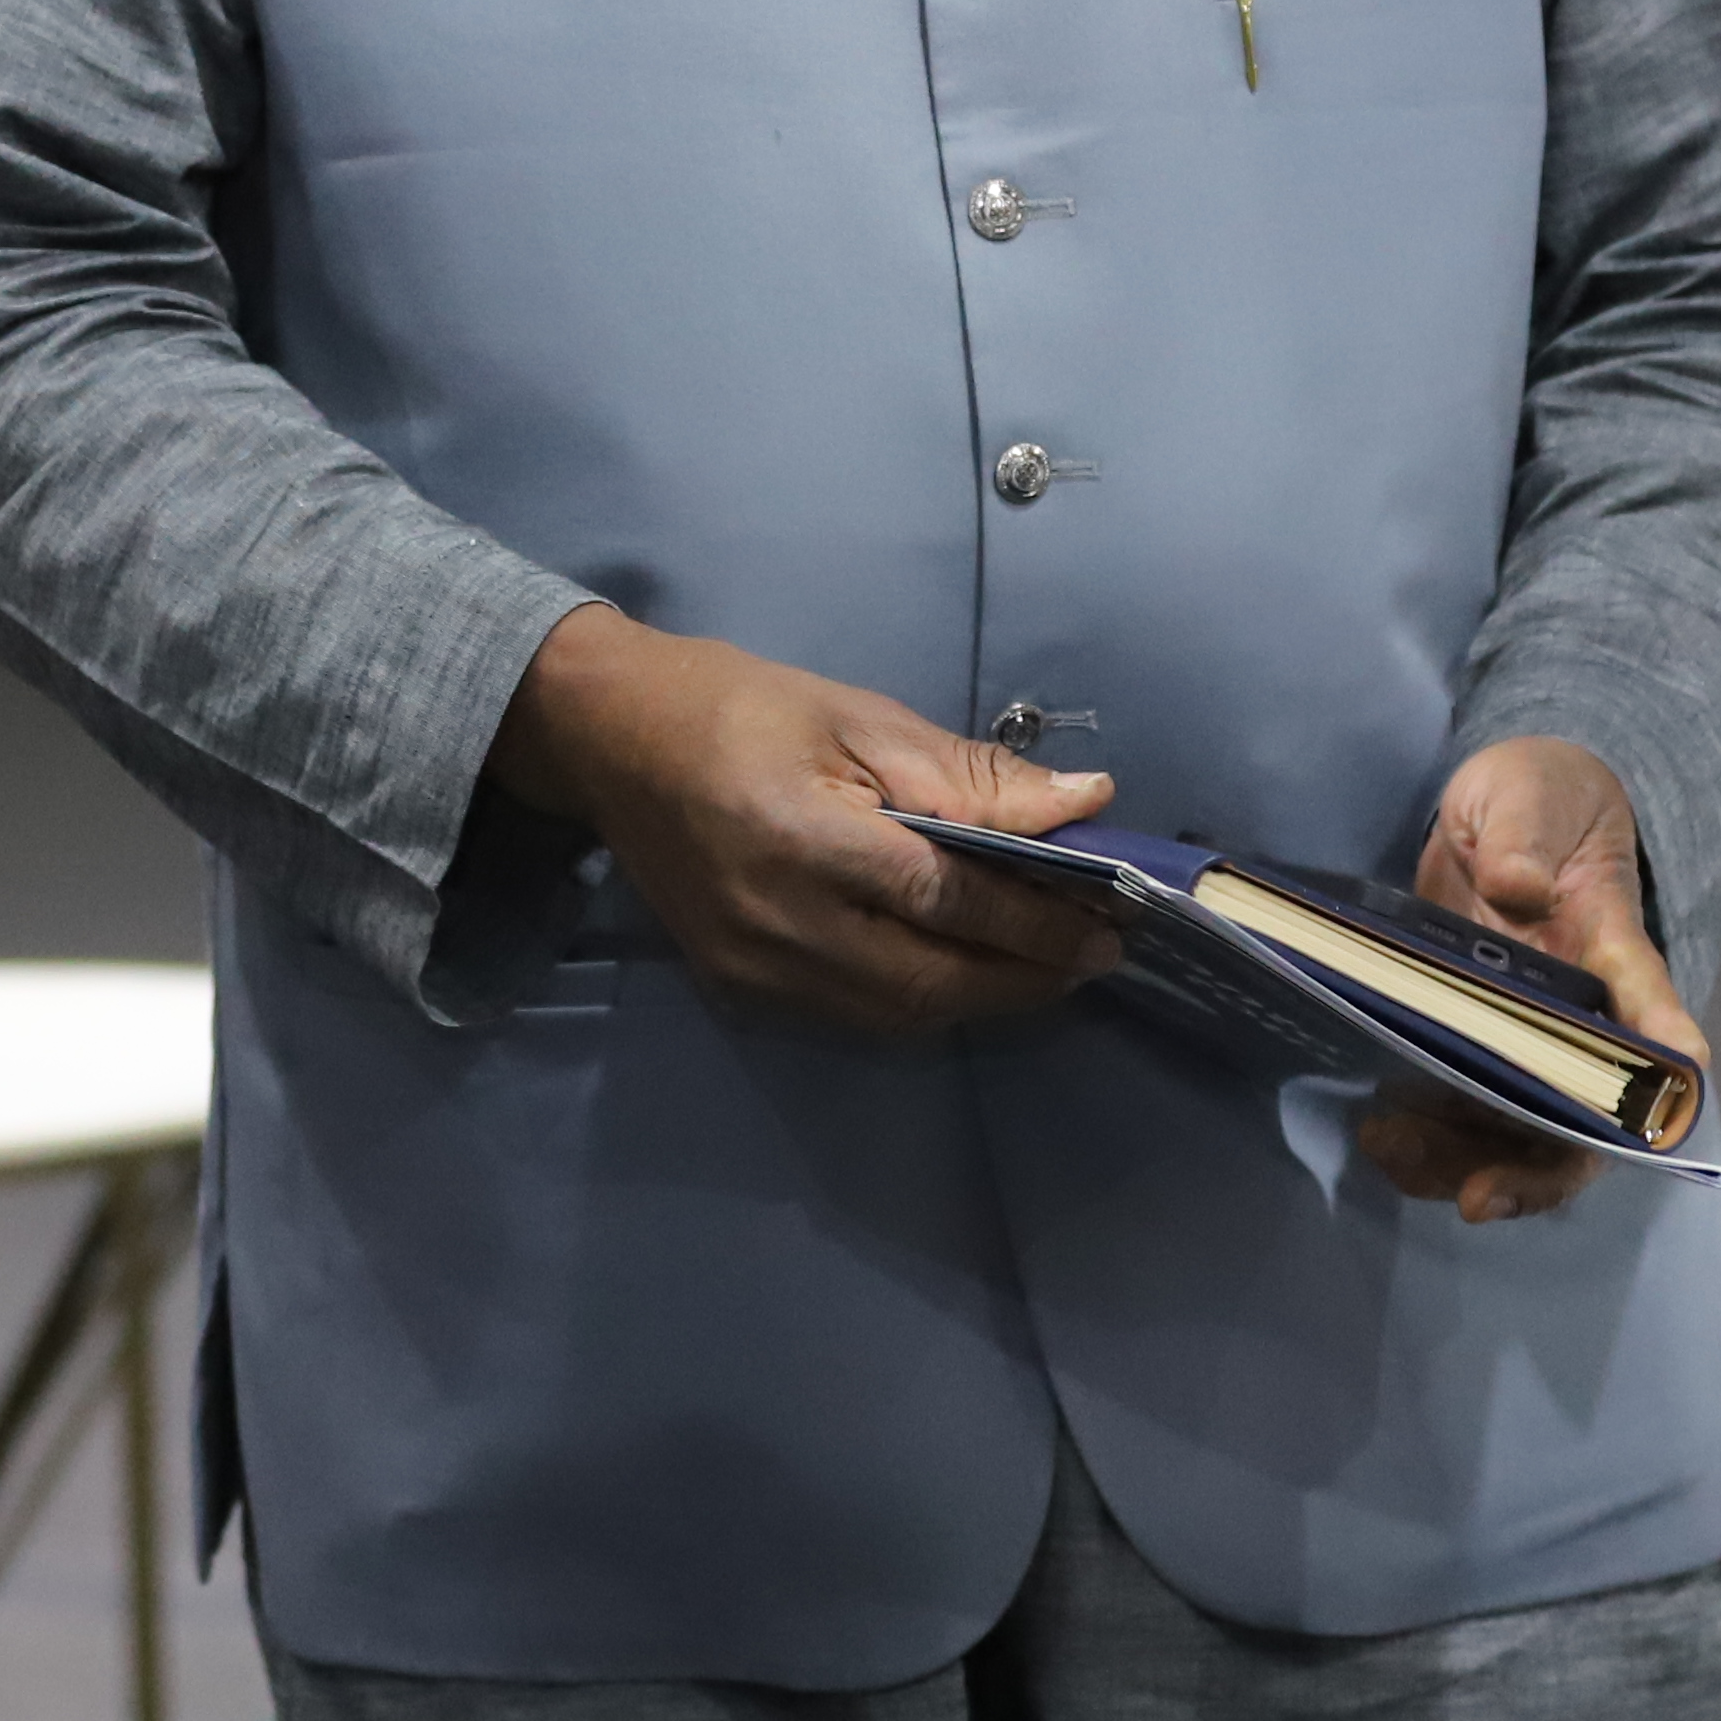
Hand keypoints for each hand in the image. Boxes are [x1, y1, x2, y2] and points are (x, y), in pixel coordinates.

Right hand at [485, 605, 1126, 1036]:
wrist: (608, 738)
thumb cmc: (739, 706)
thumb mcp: (856, 717)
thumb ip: (969, 775)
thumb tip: (1083, 805)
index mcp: (804, 840)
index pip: (949, 899)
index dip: (1038, 918)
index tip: (1112, 918)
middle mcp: (778, 924)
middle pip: (929, 982)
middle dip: (1023, 977)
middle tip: (1095, 955)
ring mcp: (753, 968)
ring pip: (896, 1014)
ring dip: (981, 998)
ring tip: (1044, 967)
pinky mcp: (739, 986)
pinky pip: (853, 1014)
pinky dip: (920, 999)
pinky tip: (961, 968)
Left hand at [1354, 735, 1707, 1225]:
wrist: (1509, 808)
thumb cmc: (1543, 797)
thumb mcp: (1532, 793)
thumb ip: (1525, 835)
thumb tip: (1520, 884)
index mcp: (1618, 958)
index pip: (1655, 1029)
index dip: (1660, 1084)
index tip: (1655, 1126)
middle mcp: (1584, 1023)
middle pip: (1584, 1127)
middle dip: (1533, 1172)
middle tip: (1475, 1195)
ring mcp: (1527, 1045)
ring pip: (1517, 1139)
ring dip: (1461, 1165)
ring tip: (1394, 1151)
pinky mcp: (1472, 1047)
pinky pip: (1461, 1117)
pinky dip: (1425, 1140)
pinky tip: (1378, 1132)